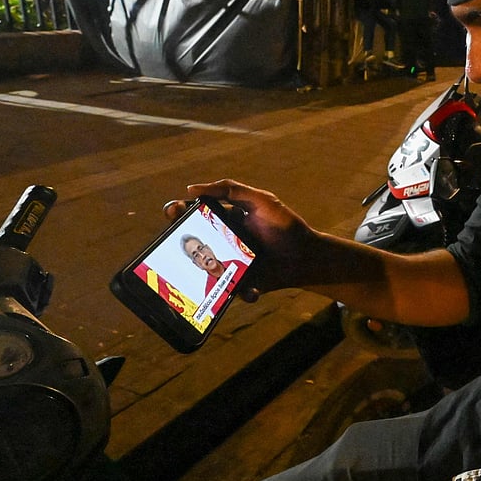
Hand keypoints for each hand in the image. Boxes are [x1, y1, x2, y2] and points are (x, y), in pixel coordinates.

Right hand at [163, 179, 313, 297]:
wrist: (307, 256)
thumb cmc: (285, 225)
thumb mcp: (261, 201)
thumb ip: (231, 190)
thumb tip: (192, 188)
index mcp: (224, 220)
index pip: (195, 214)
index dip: (179, 211)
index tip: (173, 210)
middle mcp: (222, 243)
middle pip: (193, 244)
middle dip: (183, 244)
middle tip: (181, 243)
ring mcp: (230, 265)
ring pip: (206, 272)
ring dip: (207, 273)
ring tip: (218, 270)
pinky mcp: (241, 285)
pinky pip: (230, 293)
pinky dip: (240, 293)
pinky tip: (251, 290)